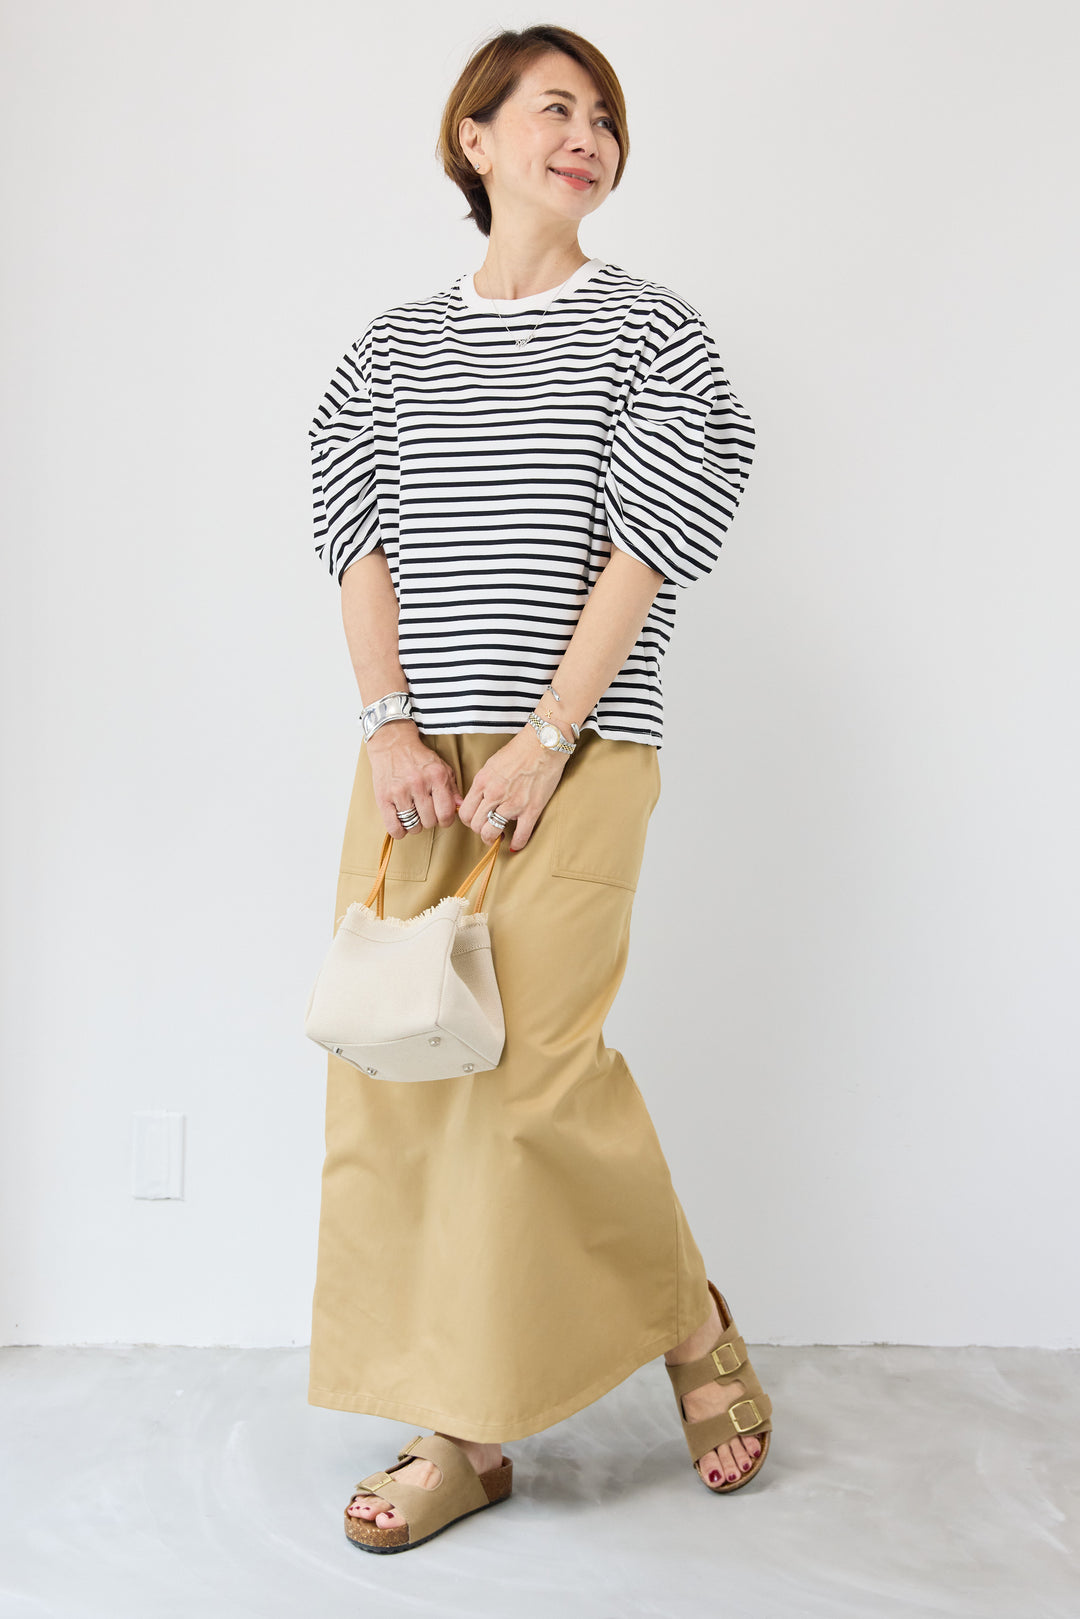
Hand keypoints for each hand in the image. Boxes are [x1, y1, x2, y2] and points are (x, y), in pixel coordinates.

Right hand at [366, 721, 463, 838]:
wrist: (392, 743)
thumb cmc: (418, 757)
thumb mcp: (441, 767)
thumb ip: (452, 788)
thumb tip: (460, 807)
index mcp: (436, 776)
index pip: (446, 813)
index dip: (446, 820)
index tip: (442, 817)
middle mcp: (418, 784)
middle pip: (430, 822)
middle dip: (430, 821)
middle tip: (426, 812)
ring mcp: (399, 791)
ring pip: (413, 826)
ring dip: (415, 825)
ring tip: (414, 815)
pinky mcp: (383, 797)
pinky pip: (393, 827)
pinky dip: (400, 830)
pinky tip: (402, 822)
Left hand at [457, 726, 567, 851]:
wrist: (544, 743)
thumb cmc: (520, 750)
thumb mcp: (492, 764)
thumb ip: (484, 783)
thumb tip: (482, 799)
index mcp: (482, 781)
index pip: (465, 811)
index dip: (469, 820)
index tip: (476, 821)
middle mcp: (494, 793)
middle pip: (475, 825)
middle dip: (480, 830)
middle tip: (488, 829)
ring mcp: (512, 803)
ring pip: (491, 832)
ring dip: (493, 838)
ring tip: (499, 836)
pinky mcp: (531, 809)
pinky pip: (520, 835)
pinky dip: (517, 843)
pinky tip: (516, 844)